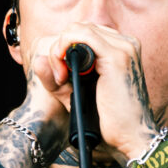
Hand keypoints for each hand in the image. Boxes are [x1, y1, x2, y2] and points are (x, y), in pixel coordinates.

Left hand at [41, 22, 161, 163]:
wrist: (130, 138)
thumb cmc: (109, 121)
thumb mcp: (77, 94)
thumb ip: (58, 77)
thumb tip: (37, 59)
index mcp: (121, 49)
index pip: (84, 33)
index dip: (65, 50)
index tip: (60, 77)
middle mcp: (126, 43)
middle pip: (79, 29)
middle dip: (60, 49)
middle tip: (58, 78)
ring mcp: (123, 47)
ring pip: (77, 30)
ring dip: (59, 50)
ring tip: (60, 78)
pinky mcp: (116, 56)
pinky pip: (80, 36)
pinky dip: (63, 49)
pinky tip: (62, 72)